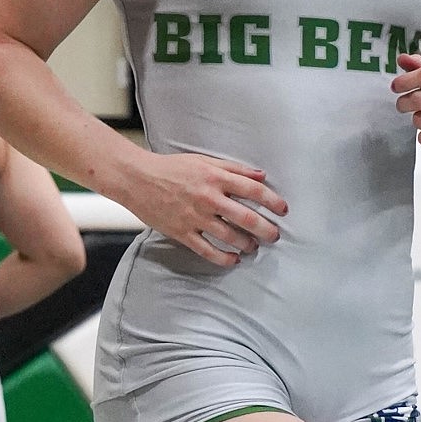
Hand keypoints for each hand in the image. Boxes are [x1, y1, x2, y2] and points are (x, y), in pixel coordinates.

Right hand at [126, 152, 286, 267]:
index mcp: (215, 177)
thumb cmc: (172, 168)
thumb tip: (261, 176)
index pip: (253, 190)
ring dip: (247, 244)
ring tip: (254, 246)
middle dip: (265, 229)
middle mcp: (208, 198)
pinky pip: (207, 250)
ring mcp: (195, 217)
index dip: (272, 201)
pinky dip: (223, 258)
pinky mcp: (182, 232)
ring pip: (229, 236)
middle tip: (275, 235)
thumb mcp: (204, 161)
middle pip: (245, 217)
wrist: (137, 179)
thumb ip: (234, 169)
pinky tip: (233, 260)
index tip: (283, 210)